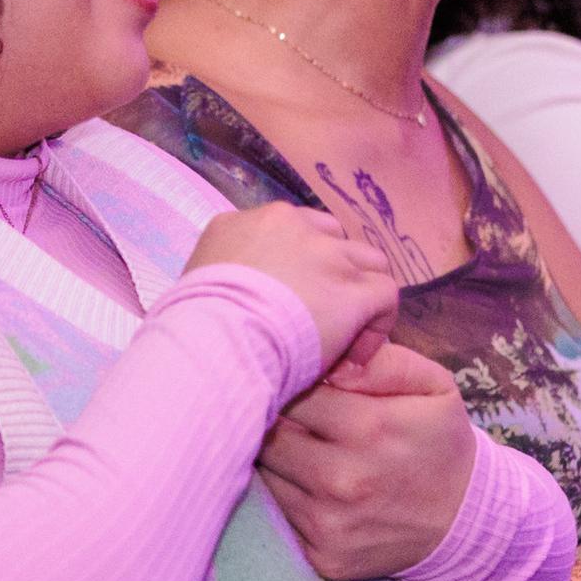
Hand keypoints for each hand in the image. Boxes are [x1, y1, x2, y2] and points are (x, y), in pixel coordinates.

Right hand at [190, 204, 399, 364]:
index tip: (292, 301)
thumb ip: (224, 274)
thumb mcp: (196, 280)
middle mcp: (294, 227)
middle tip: (322, 317)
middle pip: (334, 239)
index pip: (295, 228)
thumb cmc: (194, 322)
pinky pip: (386, 296)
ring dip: (361, 295)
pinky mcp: (352, 290)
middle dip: (335, 274)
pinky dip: (377, 326)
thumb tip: (231, 297)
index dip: (303, 265)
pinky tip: (354, 358)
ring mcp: (328, 256)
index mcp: (251, 222)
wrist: (215, 338)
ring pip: (369, 262)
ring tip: (346, 337)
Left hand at [262, 339, 479, 580]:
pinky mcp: (322, 555)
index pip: (293, 387)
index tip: (304, 380)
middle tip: (292, 412)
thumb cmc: (440, 443)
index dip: (293, 378)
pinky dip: (289, 495)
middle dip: (275, 416)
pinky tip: (314, 486)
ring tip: (307, 447)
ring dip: (277, 456)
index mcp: (368, 427)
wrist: (467, 523)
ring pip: (267, 473)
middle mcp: (342, 479)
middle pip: (267, 432)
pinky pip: (281, 512)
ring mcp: (328, 523)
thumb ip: (383, 362)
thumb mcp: (433, 386)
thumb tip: (332, 357)